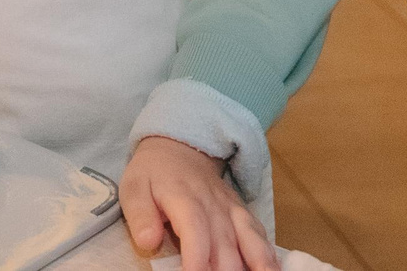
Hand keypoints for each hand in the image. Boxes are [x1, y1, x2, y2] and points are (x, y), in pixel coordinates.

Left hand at [121, 136, 276, 270]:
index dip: (197, 257)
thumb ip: (140, 214)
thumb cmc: (154, 174)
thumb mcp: (134, 188)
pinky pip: (258, 233)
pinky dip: (267, 252)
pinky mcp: (242, 213)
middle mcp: (213, 206)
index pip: (194, 230)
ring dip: (257, 263)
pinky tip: (272, 269)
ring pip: (249, 239)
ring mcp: (231, 210)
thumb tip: (148, 241)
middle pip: (225, 244)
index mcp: (184, 199)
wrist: (180, 148)